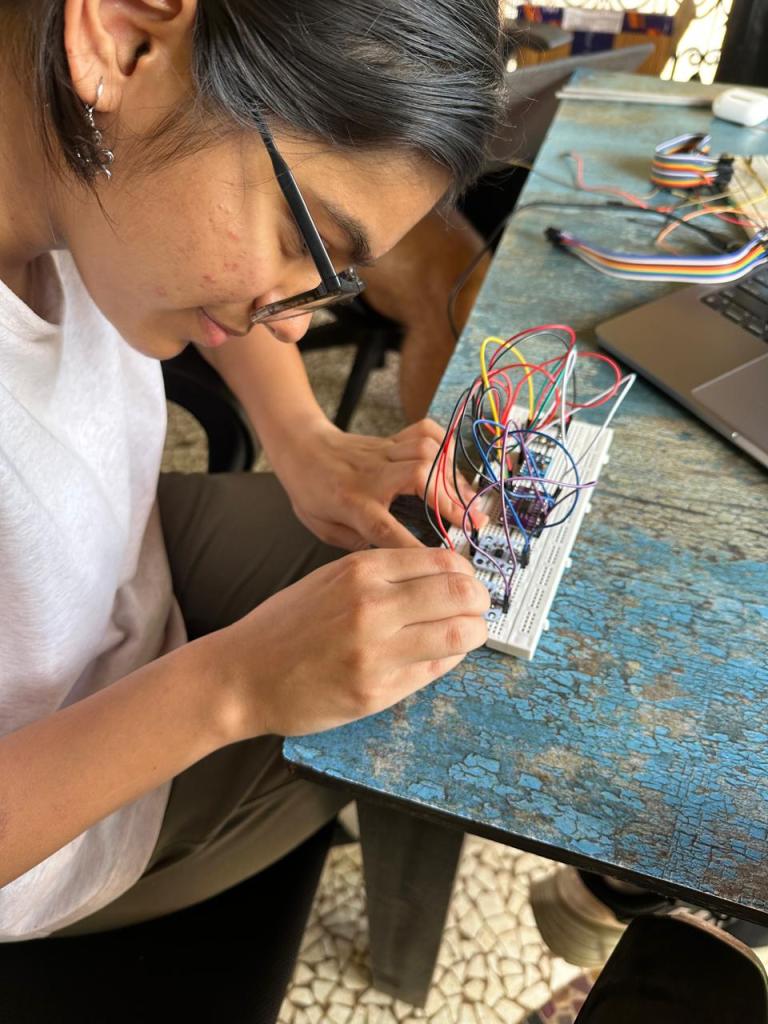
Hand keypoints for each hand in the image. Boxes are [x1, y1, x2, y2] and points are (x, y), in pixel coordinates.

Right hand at [217, 547, 489, 738]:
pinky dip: (448, 659)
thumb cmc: (285, 626)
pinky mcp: (376, 692)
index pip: (442, 562)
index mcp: (360, 571)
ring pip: (457, 634)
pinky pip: (434, 670)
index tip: (468, 582)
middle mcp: (373, 606)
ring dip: (474, 632)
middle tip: (478, 608)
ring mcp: (376, 652)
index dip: (466, 573)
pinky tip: (442, 655)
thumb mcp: (330, 580)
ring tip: (470, 633)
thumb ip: (382, 575)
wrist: (242, 676)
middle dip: (479, 601)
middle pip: (459, 594)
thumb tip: (441, 575)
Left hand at [273, 418, 486, 550]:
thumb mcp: (323, 527)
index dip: (416, 548)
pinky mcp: (392, 439)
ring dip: (452, 475)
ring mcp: (384, 453)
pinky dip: (443, 444)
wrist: (300, 446)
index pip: (387, 529)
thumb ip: (357, 543)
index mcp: (352, 503)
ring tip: (468, 498)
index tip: (444, 563)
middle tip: (474, 522)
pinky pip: (424, 432)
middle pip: (418, 478)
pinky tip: (452, 464)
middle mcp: (372, 475)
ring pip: (426, 452)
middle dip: (450, 501)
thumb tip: (395, 558)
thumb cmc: (310, 491)